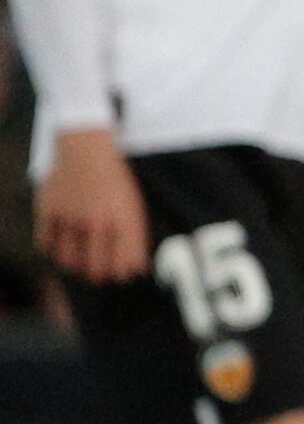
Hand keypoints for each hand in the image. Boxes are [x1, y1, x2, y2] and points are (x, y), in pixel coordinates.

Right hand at [35, 127, 149, 282]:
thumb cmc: (114, 180)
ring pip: (69, 260)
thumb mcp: (132, 205)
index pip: (122, 263)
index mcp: (123, 218)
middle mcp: (97, 219)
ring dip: (75, 266)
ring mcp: (71, 214)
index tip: (118, 275)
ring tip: (79, 261)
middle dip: (98, 275)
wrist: (86, 147)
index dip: (120, 274)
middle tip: (97, 273)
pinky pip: (46, 244)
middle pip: (95, 267)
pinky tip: (61, 246)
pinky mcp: (49, 209)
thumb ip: (135, 239)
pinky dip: (52, 250)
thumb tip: (137, 270)